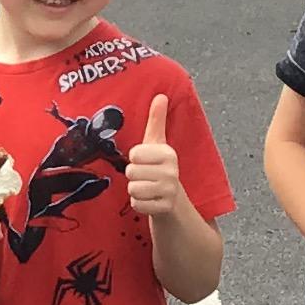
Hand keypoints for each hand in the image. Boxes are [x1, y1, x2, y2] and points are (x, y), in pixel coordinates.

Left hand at [123, 94, 183, 220]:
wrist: (173, 200)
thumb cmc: (159, 167)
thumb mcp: (157, 143)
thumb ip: (156, 120)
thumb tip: (160, 95)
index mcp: (168, 153)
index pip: (134, 154)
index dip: (135, 159)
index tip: (146, 162)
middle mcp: (172, 172)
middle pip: (131, 172)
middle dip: (134, 176)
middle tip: (146, 177)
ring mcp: (170, 191)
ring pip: (133, 189)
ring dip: (135, 190)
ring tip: (147, 188)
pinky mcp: (165, 208)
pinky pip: (137, 204)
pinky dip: (139, 204)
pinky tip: (149, 200)